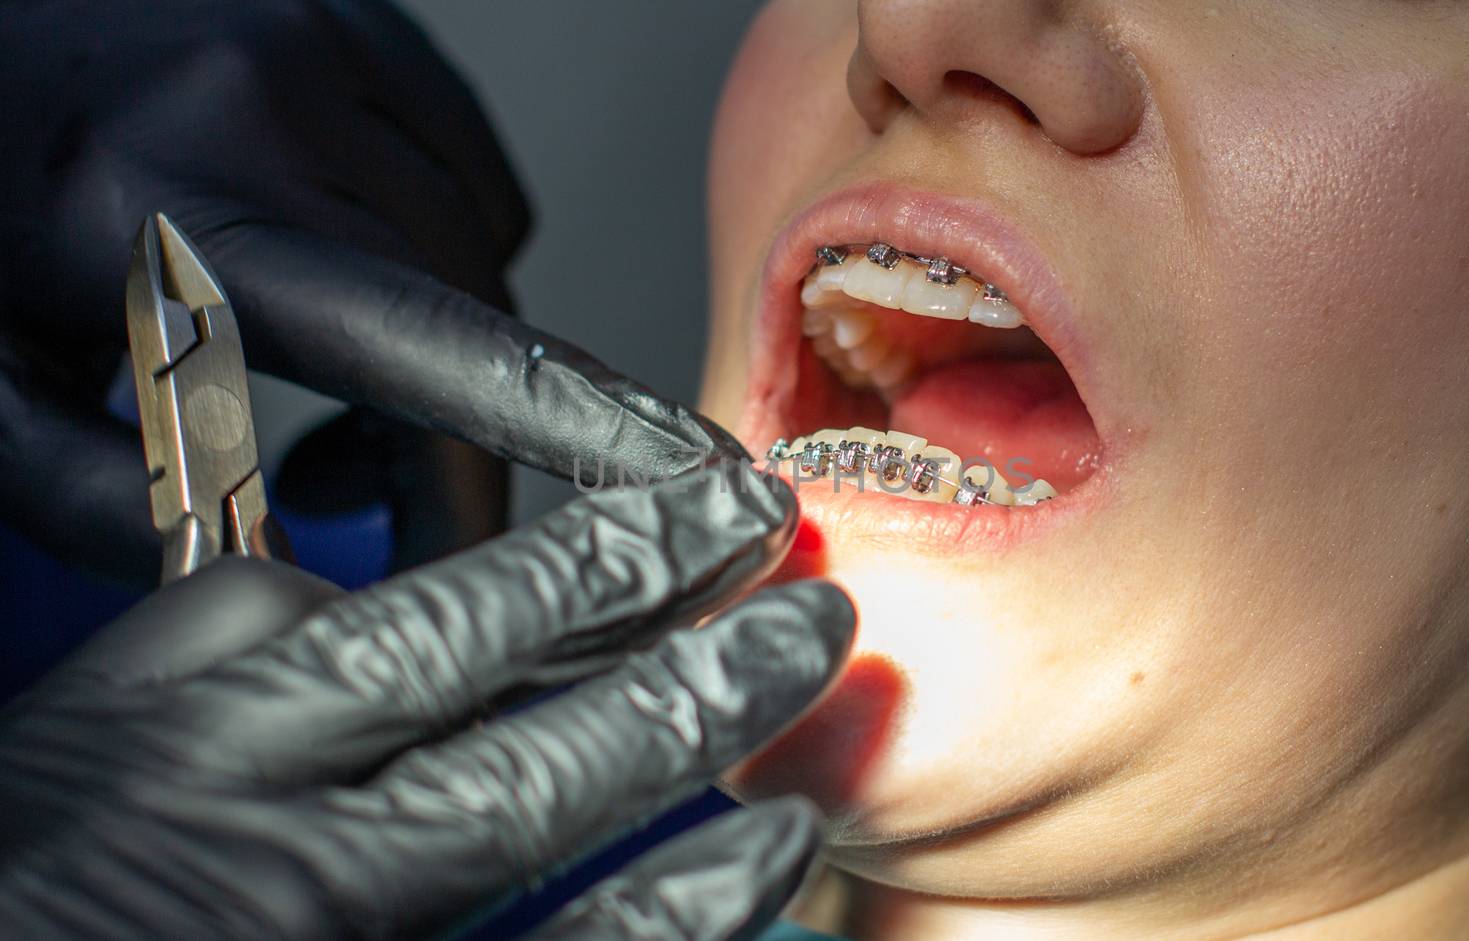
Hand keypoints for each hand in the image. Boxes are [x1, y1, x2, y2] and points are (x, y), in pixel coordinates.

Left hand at [0, 0, 744, 583]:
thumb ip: (111, 502)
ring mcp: (320, 49)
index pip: (433, 342)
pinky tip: (352, 255)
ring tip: (332, 363)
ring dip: (447, 333)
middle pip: (473, 314)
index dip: (573, 429)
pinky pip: (467, 166)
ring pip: (480, 243)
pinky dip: (440, 237)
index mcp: (171, 215)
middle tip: (355, 491)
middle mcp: (267, 108)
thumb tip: (269, 577)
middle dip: (453, 434)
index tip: (680, 486)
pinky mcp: (352, 28)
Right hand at [0, 464, 852, 939]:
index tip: (702, 506)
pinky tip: (769, 850)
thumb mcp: (101, 718)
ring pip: (552, 825)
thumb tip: (363, 577)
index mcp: (208, 731)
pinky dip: (677, 910)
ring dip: (705, 739)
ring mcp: (342, 940)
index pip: (443, 617)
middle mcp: (286, 839)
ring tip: (816, 665)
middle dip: (688, 633)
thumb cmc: (43, 856)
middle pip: (529, 716)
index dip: (601, 559)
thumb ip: (230, 636)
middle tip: (804, 568)